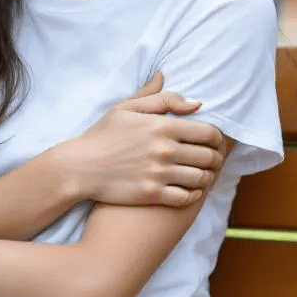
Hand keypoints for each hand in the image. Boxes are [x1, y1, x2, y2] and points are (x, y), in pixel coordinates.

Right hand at [57, 71, 227, 206]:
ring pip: (201, 178)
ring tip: (200, 175)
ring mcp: (158, 173)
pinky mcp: (151, 194)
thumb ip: (162, 99)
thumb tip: (196, 102)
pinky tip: (189, 190)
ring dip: (206, 177)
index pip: (209, 133)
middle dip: (215, 159)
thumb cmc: (103, 135)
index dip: (217, 138)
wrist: (80, 167)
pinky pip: (187, 197)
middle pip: (209, 157)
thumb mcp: (127, 108)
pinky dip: (193, 195)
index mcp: (161, 126)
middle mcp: (164, 150)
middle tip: (211, 160)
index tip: (212, 142)